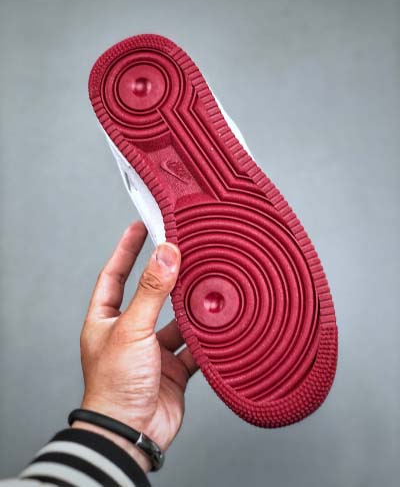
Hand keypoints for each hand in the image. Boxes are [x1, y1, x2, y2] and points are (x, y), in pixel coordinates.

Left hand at [74, 221, 197, 471]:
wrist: (131, 434)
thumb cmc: (115, 386)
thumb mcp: (132, 329)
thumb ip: (151, 291)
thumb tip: (165, 254)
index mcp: (107, 320)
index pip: (114, 274)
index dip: (126, 249)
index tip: (140, 225)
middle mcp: (129, 332)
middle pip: (150, 294)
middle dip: (166, 275)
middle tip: (183, 250)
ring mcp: (151, 351)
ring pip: (175, 320)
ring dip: (190, 308)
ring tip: (207, 285)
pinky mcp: (172, 369)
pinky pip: (192, 346)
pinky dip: (205, 337)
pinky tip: (217, 324)